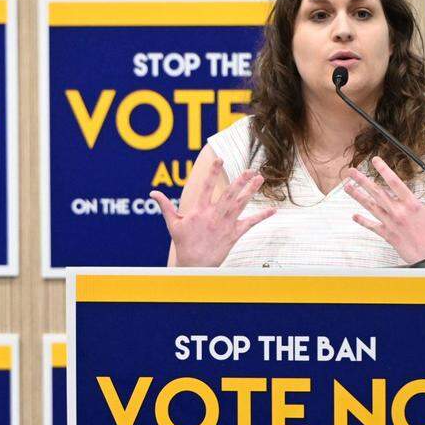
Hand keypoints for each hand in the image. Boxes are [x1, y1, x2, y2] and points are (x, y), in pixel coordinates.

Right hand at [150, 160, 275, 266]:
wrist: (194, 265)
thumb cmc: (183, 243)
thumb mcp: (172, 224)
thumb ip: (165, 206)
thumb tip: (152, 193)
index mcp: (199, 211)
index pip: (207, 187)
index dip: (213, 172)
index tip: (220, 160)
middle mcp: (214, 215)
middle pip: (229, 194)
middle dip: (240, 180)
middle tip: (250, 169)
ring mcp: (225, 225)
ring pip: (241, 204)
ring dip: (251, 191)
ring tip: (260, 179)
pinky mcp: (234, 235)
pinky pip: (250, 224)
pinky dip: (261, 217)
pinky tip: (272, 210)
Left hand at [345, 156, 424, 263]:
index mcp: (411, 204)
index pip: (394, 182)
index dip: (384, 170)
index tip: (375, 160)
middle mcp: (398, 212)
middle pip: (377, 192)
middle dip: (362, 180)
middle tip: (352, 171)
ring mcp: (391, 223)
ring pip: (371, 206)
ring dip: (357, 196)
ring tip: (347, 187)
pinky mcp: (387, 234)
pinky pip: (372, 226)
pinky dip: (362, 221)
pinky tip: (354, 216)